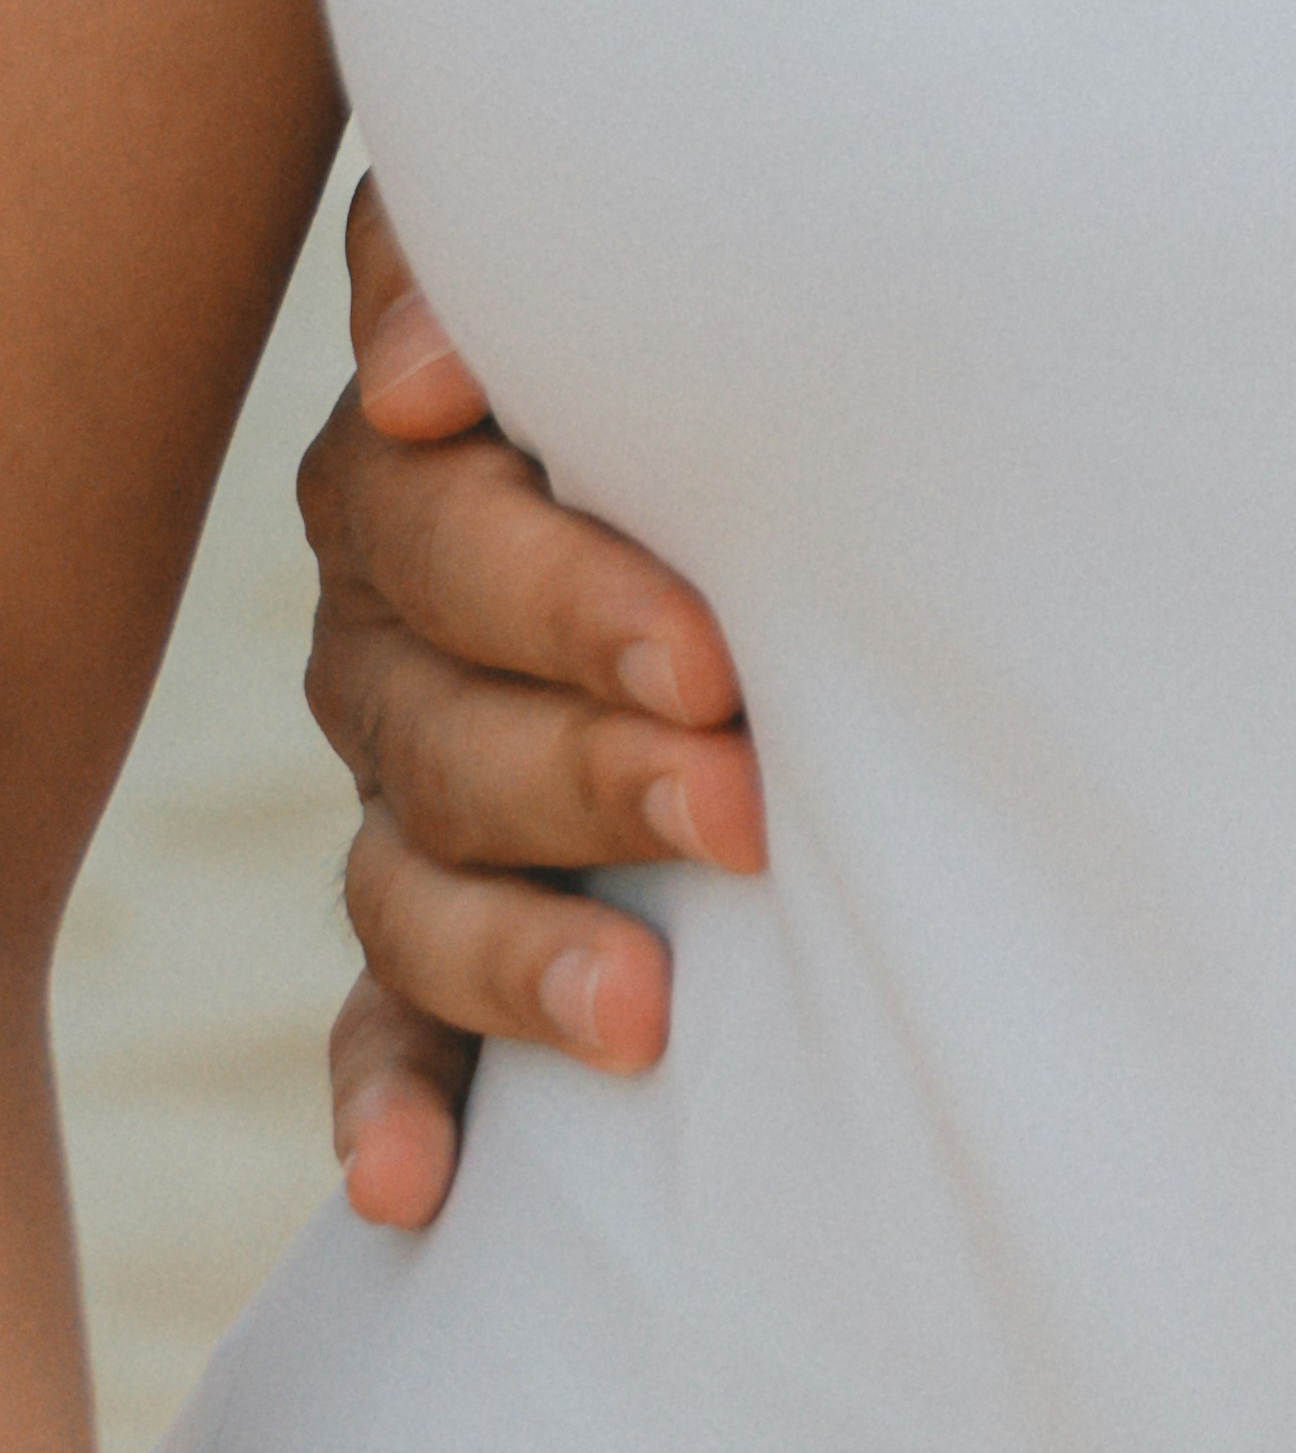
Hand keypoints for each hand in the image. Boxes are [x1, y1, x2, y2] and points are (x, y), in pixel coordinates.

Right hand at [297, 181, 761, 1225]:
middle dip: (591, 773)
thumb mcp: (628, 262)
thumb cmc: (713, 308)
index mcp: (419, 473)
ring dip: (523, 954)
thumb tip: (425, 369)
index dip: (566, 600)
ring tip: (647, 1013)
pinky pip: (382, 1024)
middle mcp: (392, 634)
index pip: (442, 541)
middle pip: (439, 727)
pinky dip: (392, 1102)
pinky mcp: (433, 920)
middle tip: (742, 802)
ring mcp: (404, 784)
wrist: (755, 392)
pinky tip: (414, 1190)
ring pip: (415, 885)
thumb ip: (498, 272)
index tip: (711, 659)